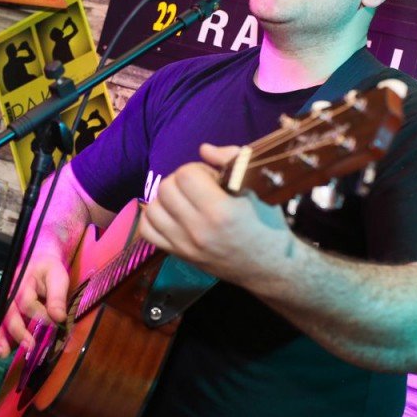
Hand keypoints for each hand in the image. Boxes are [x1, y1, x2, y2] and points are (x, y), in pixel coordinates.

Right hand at [0, 253, 70, 358]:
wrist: (39, 259)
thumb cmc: (49, 268)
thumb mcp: (57, 276)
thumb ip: (57, 296)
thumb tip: (58, 317)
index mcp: (22, 281)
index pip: (27, 302)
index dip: (40, 315)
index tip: (55, 324)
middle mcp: (10, 292)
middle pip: (9, 312)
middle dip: (18, 331)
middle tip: (29, 346)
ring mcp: (7, 301)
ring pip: (1, 320)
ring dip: (1, 337)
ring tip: (3, 354)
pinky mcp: (7, 309)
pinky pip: (1, 324)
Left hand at [138, 143, 295, 287]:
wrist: (269, 267)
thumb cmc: (267, 224)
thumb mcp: (258, 190)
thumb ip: (231, 162)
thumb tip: (204, 149)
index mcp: (221, 212)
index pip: (186, 175)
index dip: (197, 169)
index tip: (211, 177)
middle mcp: (199, 230)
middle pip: (166, 189)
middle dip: (181, 180)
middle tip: (199, 187)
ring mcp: (185, 245)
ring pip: (153, 208)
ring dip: (166, 198)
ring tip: (185, 200)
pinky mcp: (179, 255)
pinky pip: (148, 231)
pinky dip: (155, 217)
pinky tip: (172, 214)